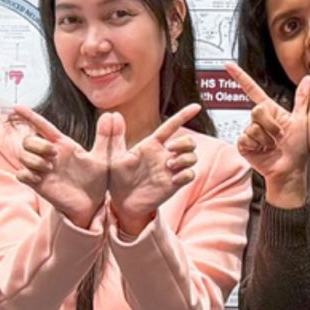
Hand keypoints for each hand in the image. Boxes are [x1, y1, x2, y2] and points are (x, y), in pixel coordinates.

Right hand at [6, 107, 108, 227]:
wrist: (92, 205)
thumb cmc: (96, 181)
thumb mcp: (103, 157)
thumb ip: (106, 137)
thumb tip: (112, 114)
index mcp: (63, 145)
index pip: (43, 126)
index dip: (30, 116)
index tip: (17, 107)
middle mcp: (50, 156)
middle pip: (28, 140)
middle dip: (37, 144)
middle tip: (53, 154)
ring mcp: (43, 170)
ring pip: (23, 155)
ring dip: (33, 159)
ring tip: (48, 168)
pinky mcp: (39, 185)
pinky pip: (22, 175)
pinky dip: (27, 174)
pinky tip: (39, 178)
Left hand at [106, 105, 202, 238]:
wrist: (122, 203)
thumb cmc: (117, 179)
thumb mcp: (114, 157)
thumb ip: (114, 137)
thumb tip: (112, 114)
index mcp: (151, 145)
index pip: (171, 126)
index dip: (183, 115)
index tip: (196, 107)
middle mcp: (164, 155)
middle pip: (187, 142)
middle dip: (185, 142)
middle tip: (171, 149)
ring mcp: (170, 170)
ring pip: (192, 156)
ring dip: (185, 158)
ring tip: (169, 165)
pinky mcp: (174, 184)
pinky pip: (190, 174)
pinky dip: (185, 174)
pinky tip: (174, 178)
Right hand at [228, 62, 308, 206]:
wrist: (290, 169)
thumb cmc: (297, 148)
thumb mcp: (302, 120)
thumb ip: (304, 98)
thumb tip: (309, 78)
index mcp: (270, 110)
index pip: (252, 90)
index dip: (240, 77)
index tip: (228, 65)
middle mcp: (258, 120)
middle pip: (257, 110)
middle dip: (271, 124)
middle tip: (279, 135)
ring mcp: (249, 132)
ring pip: (254, 126)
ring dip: (268, 137)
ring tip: (273, 145)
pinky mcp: (244, 144)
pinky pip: (248, 138)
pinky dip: (259, 145)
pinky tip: (264, 150)